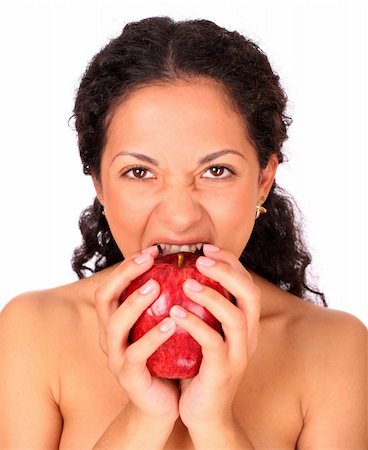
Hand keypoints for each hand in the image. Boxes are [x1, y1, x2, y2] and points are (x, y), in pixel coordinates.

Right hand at [95, 246, 179, 423]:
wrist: (164, 403)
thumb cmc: (166, 358)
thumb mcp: (160, 325)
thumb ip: (163, 302)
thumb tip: (183, 266)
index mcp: (115, 321)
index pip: (112, 285)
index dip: (127, 265)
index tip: (152, 250)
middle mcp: (109, 336)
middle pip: (104, 298)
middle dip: (124, 275)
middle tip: (149, 259)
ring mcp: (116, 357)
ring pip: (115, 325)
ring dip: (134, 302)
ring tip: (156, 286)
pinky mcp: (129, 377)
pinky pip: (136, 354)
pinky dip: (152, 336)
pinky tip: (171, 323)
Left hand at [170, 245, 260, 430]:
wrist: (205, 412)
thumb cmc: (201, 366)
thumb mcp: (207, 333)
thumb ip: (204, 309)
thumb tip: (183, 274)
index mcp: (246, 324)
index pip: (247, 283)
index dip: (230, 262)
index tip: (206, 248)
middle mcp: (248, 336)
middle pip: (250, 294)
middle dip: (227, 271)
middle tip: (201, 258)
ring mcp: (238, 354)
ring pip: (234, 316)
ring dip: (211, 295)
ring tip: (186, 283)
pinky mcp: (223, 371)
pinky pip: (213, 343)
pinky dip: (194, 324)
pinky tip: (174, 313)